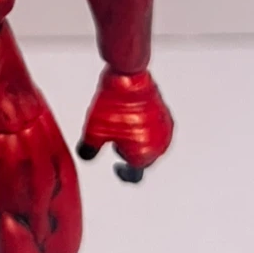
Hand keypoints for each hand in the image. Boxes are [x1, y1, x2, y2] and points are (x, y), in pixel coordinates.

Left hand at [76, 68, 172, 183]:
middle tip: (115, 142)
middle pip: (144, 159)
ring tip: (123, 128)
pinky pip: (157, 131)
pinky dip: (147, 130)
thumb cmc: (115, 103)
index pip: (134, 176)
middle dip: (129, 153)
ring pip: (152, 145)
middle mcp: (159, 146)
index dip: (123, 173)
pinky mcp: (166, 116)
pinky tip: (134, 119)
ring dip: (139, 142)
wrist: (127, 77)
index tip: (117, 169)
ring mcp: (165, 131)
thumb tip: (87, 156)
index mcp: (143, 155)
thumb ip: (89, 150)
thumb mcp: (94, 130)